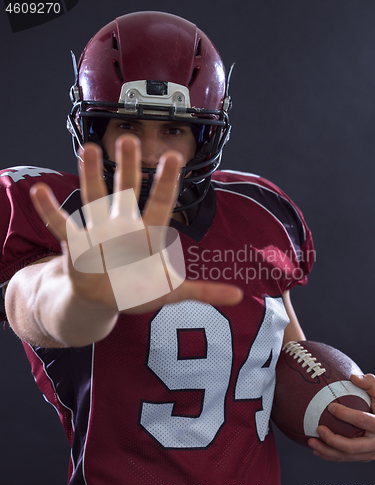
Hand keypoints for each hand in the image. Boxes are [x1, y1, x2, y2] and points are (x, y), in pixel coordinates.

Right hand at [30, 135, 242, 314]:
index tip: (174, 156)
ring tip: (89, 150)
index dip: (167, 182)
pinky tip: (39, 192)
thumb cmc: (139, 289)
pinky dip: (49, 212)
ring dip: (91, 176)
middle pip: (127, 191)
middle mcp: (123, 225)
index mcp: (148, 233)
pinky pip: (60, 226)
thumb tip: (241, 297)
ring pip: (94, 198)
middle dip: (129, 167)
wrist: (105, 297)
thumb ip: (204, 291)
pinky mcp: (75, 245)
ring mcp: (98, 232)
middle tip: (130, 139)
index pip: (161, 202)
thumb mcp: (172, 290)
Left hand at [308, 373, 374, 461]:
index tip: (330, 407)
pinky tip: (316, 449)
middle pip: (352, 446)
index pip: (363, 420)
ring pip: (347, 456)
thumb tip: (353, 377)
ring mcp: (370, 453)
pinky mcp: (364, 456)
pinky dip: (331, 456)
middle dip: (333, 440)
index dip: (347, 415)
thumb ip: (370, 383)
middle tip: (318, 429)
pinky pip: (346, 458)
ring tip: (311, 442)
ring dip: (327, 451)